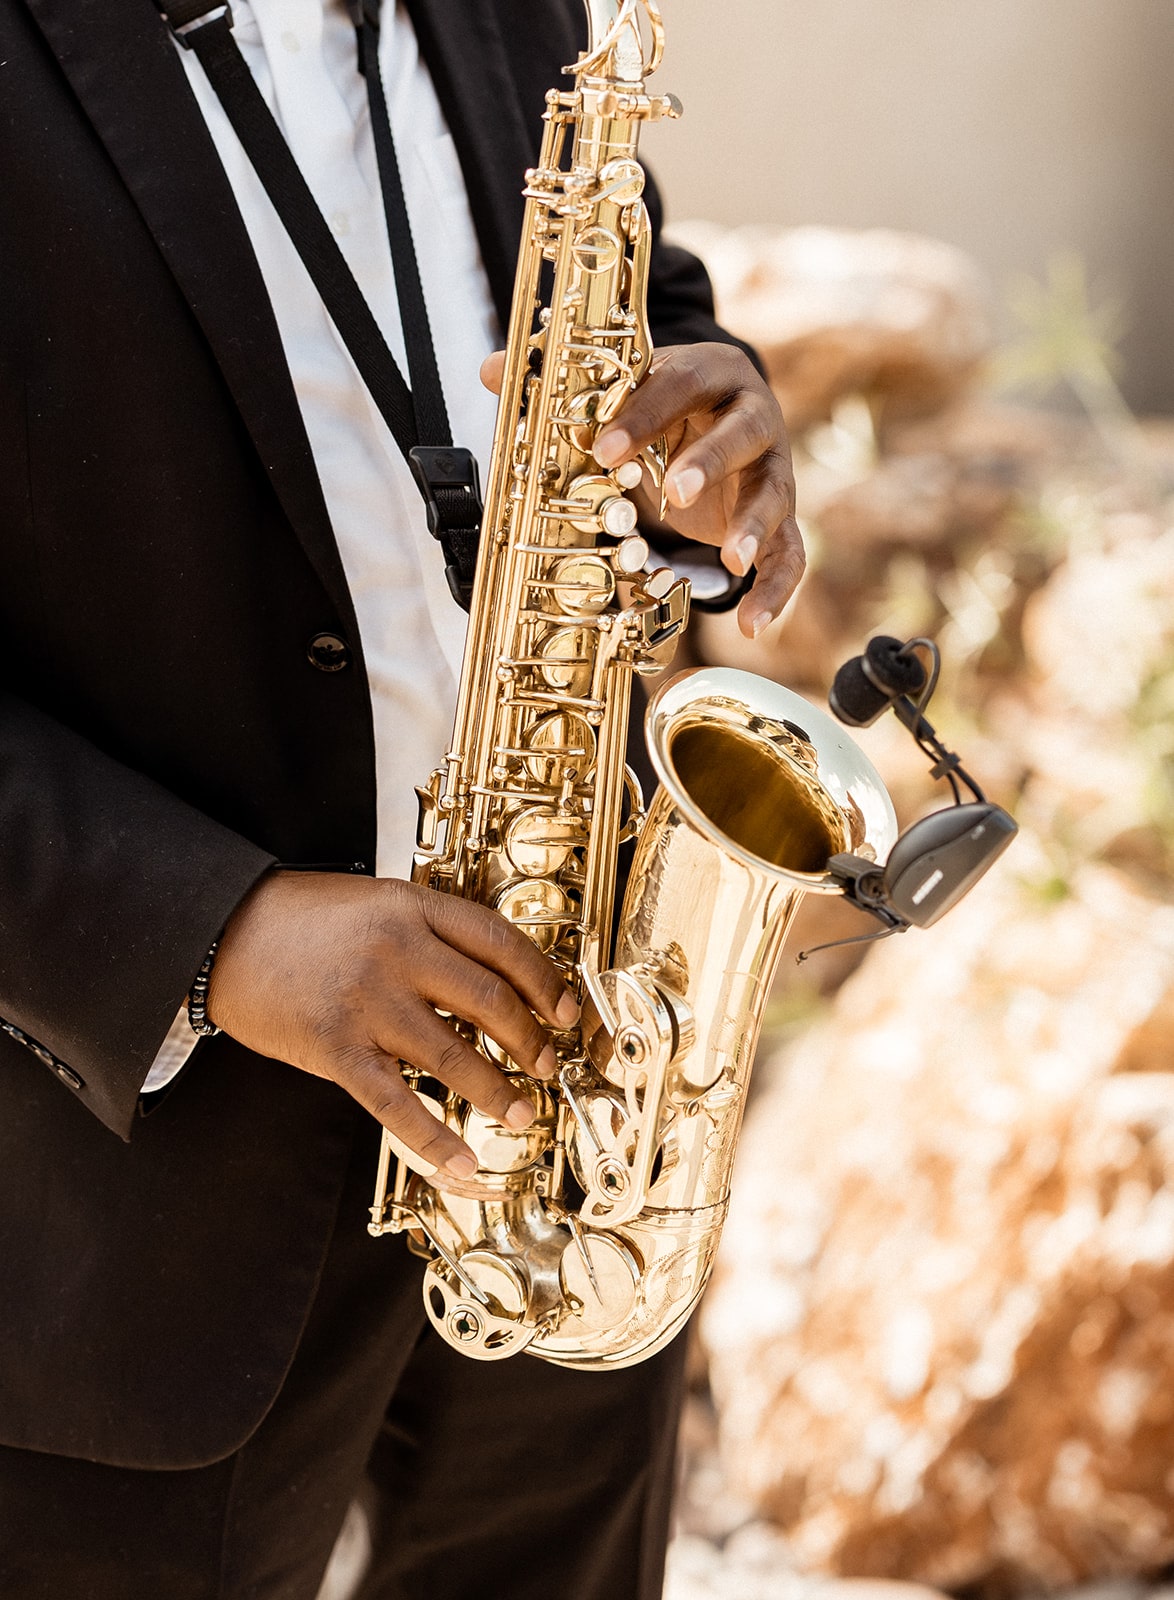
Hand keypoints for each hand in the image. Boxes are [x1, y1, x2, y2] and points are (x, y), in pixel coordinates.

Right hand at [207, 871, 578, 1178]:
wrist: (220, 931)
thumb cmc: (297, 916)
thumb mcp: (375, 901)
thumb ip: (427, 932)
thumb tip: (489, 978)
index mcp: (412, 908)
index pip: (500, 943)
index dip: (544, 980)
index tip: (565, 1010)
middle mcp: (396, 951)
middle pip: (489, 999)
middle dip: (529, 1039)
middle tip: (546, 1064)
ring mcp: (367, 1001)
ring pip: (453, 1054)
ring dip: (495, 1089)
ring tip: (518, 1110)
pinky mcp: (336, 1047)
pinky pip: (395, 1101)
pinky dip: (434, 1135)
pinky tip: (460, 1157)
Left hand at [480, 341, 803, 638]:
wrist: (724, 417)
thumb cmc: (667, 406)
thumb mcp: (623, 392)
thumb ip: (563, 388)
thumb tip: (486, 369)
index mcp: (709, 372)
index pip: (681, 382)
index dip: (646, 413)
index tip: (606, 448)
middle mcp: (752, 415)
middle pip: (742, 434)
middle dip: (709, 464)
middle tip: (674, 493)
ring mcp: (773, 468)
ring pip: (775, 494)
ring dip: (754, 527)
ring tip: (734, 562)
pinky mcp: (785, 516)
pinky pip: (792, 554)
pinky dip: (775, 591)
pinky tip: (750, 626)